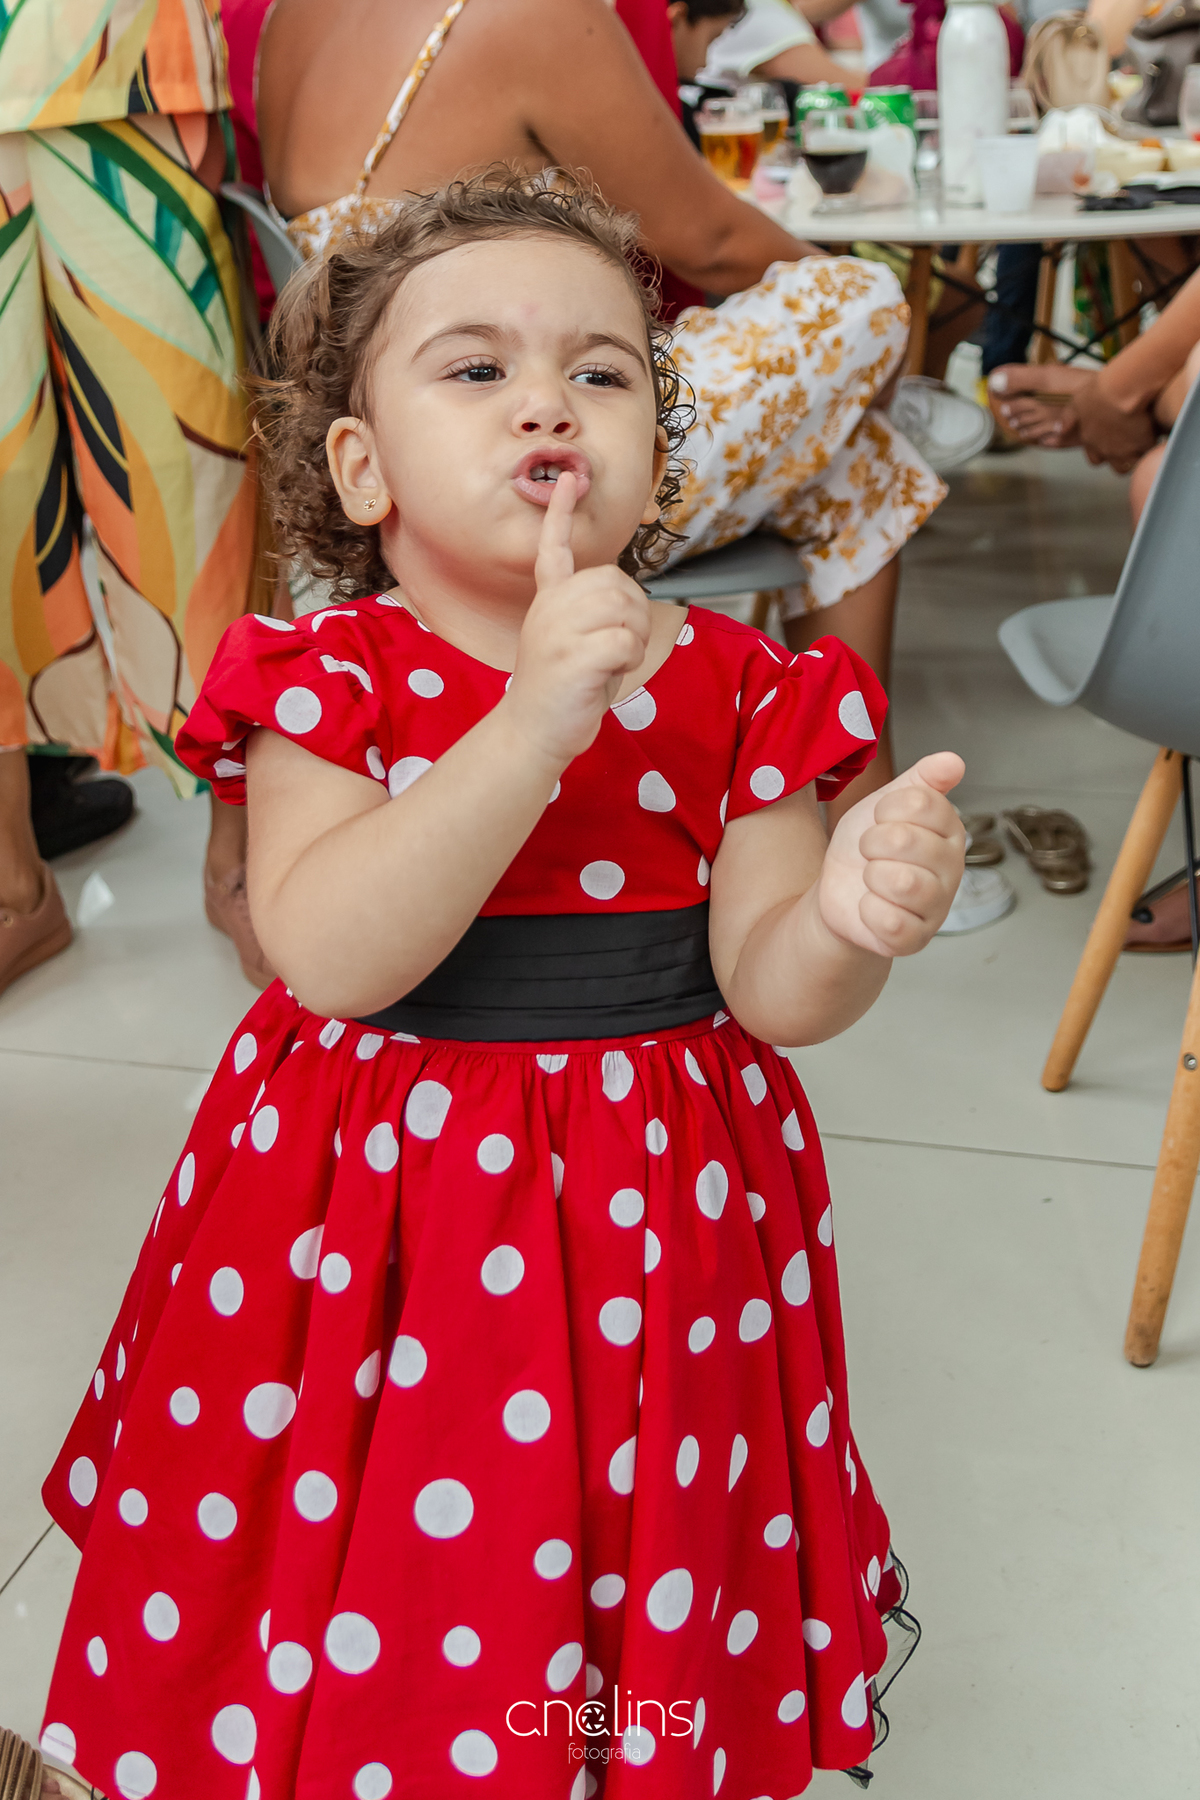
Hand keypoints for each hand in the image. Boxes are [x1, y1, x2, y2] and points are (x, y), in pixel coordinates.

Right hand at [505, 471, 651, 765]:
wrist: (534, 731)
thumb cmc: (562, 690)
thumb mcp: (572, 641)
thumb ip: (591, 612)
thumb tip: (626, 599)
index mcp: (548, 601)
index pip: (554, 547)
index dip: (561, 512)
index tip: (570, 478)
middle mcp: (550, 608)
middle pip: (616, 582)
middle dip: (634, 613)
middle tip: (619, 645)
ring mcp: (559, 630)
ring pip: (625, 609)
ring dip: (633, 638)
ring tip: (613, 660)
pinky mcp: (574, 656)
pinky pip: (626, 641)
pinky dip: (630, 659)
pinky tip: (610, 672)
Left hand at [816, 753, 965, 957]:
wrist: (839, 891)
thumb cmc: (866, 847)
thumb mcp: (885, 804)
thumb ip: (920, 781)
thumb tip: (954, 761)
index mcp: (949, 830)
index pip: (920, 802)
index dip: (886, 809)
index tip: (879, 820)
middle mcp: (952, 868)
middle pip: (904, 839)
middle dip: (871, 844)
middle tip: (871, 853)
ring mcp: (937, 906)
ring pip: (900, 881)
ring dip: (870, 876)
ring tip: (872, 879)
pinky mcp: (916, 939)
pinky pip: (890, 920)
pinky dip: (868, 910)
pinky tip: (870, 906)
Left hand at [1073, 376, 1157, 472]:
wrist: (1122, 390)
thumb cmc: (1099, 391)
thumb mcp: (1077, 402)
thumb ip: (1067, 418)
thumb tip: (1058, 430)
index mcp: (1090, 440)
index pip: (1096, 459)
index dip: (1104, 452)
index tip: (1112, 441)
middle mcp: (1106, 450)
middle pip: (1117, 466)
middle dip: (1124, 458)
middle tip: (1132, 443)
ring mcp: (1125, 450)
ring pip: (1133, 463)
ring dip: (1139, 454)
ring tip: (1146, 441)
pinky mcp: (1143, 445)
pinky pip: (1151, 450)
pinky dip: (1155, 443)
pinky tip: (1158, 431)